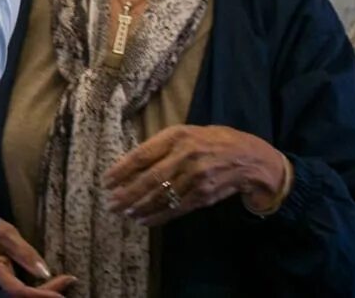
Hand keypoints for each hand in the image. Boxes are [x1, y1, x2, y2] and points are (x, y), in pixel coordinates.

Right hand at [0, 220, 74, 295]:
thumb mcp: (5, 233)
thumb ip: (24, 253)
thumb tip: (45, 271)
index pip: (21, 291)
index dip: (42, 294)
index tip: (63, 290)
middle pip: (23, 295)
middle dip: (46, 292)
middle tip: (68, 280)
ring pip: (20, 294)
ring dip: (41, 290)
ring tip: (61, 281)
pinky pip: (17, 289)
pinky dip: (33, 287)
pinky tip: (45, 280)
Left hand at [103, 125, 288, 224]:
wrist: (248, 157)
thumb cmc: (211, 141)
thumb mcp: (186, 134)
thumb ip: (161, 147)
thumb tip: (130, 164)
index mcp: (176, 136)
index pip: (142, 155)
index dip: (122, 170)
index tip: (106, 181)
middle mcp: (185, 156)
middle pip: (149, 179)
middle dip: (127, 194)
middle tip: (110, 203)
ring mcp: (195, 177)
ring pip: (161, 197)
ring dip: (139, 208)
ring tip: (124, 213)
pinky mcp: (203, 195)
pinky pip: (176, 208)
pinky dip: (158, 216)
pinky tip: (144, 220)